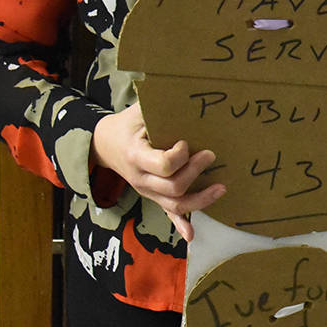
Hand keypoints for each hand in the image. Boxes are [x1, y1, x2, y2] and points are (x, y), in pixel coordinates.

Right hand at [91, 101, 223, 241]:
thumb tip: (185, 91)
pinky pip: (167, 214)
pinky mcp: (152, 196)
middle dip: (196, 172)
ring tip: (221, 188)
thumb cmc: (129, 123)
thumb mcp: (139, 110)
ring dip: (200, 200)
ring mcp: (147, 191)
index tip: (187, 142)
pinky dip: (180, 225)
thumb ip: (157, 104)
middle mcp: (140, 178)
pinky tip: (192, 235)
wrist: (105, 144)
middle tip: (211, 155)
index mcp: (136, 155)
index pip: (163, 164)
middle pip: (173, 187)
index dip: (180, 156)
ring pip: (174, 204)